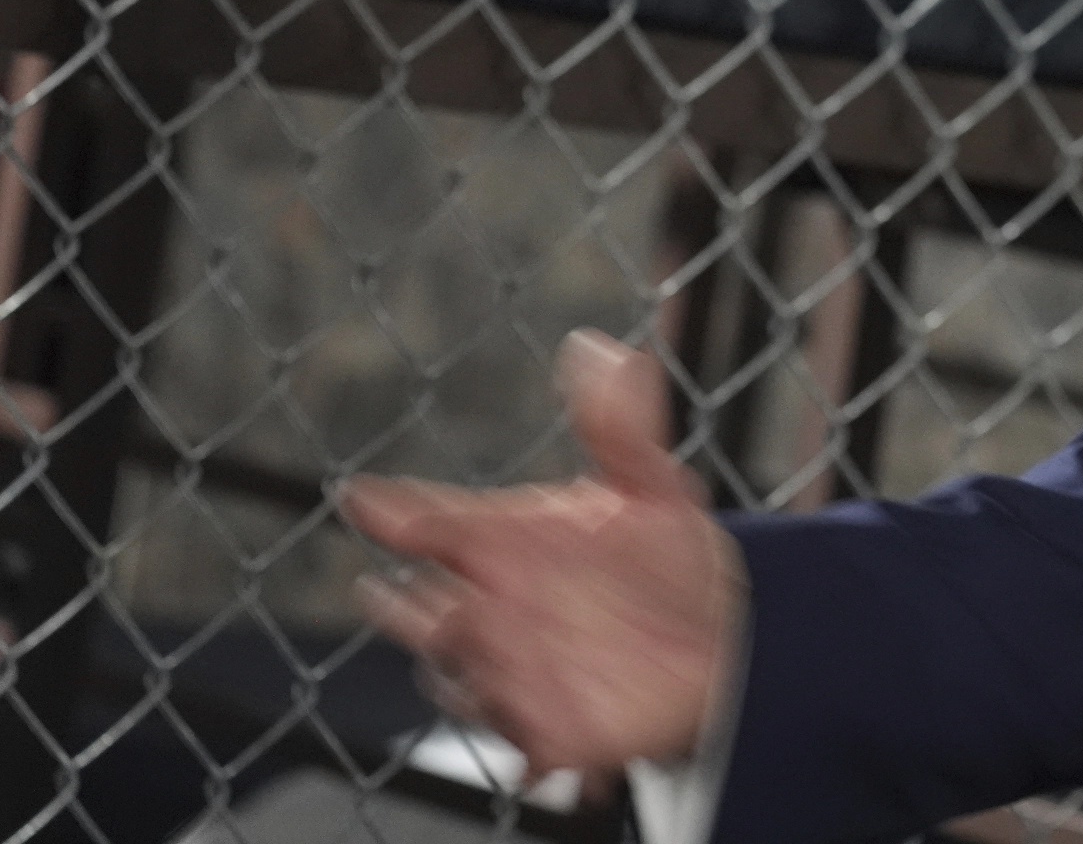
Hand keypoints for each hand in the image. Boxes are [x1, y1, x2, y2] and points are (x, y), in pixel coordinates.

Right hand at [345, 330, 740, 776]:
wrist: (722, 644)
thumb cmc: (669, 564)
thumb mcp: (653, 490)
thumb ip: (621, 427)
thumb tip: (600, 348)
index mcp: (503, 543)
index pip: (426, 522)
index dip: (391, 509)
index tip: (360, 495)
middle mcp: (492, 607)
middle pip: (417, 608)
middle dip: (403, 603)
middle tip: (392, 589)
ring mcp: (511, 671)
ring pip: (452, 669)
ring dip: (458, 658)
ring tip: (471, 633)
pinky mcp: (546, 728)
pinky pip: (515, 735)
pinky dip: (519, 728)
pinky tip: (535, 724)